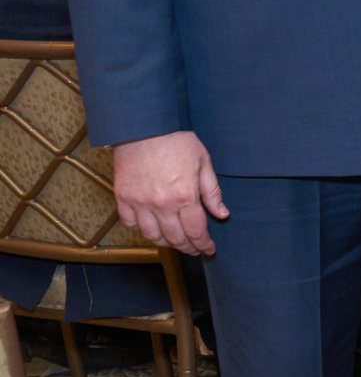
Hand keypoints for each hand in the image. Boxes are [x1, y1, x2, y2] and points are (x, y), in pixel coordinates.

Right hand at [112, 131, 226, 254]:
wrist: (144, 126)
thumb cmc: (177, 141)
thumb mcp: (203, 162)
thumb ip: (212, 192)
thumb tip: (222, 214)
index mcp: (184, 196)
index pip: (196, 231)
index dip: (204, 244)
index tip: (209, 250)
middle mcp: (160, 205)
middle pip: (175, 238)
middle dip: (187, 248)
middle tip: (195, 250)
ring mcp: (139, 203)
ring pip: (152, 235)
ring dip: (166, 242)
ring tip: (175, 241)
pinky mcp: (122, 198)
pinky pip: (130, 223)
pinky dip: (142, 229)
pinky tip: (152, 227)